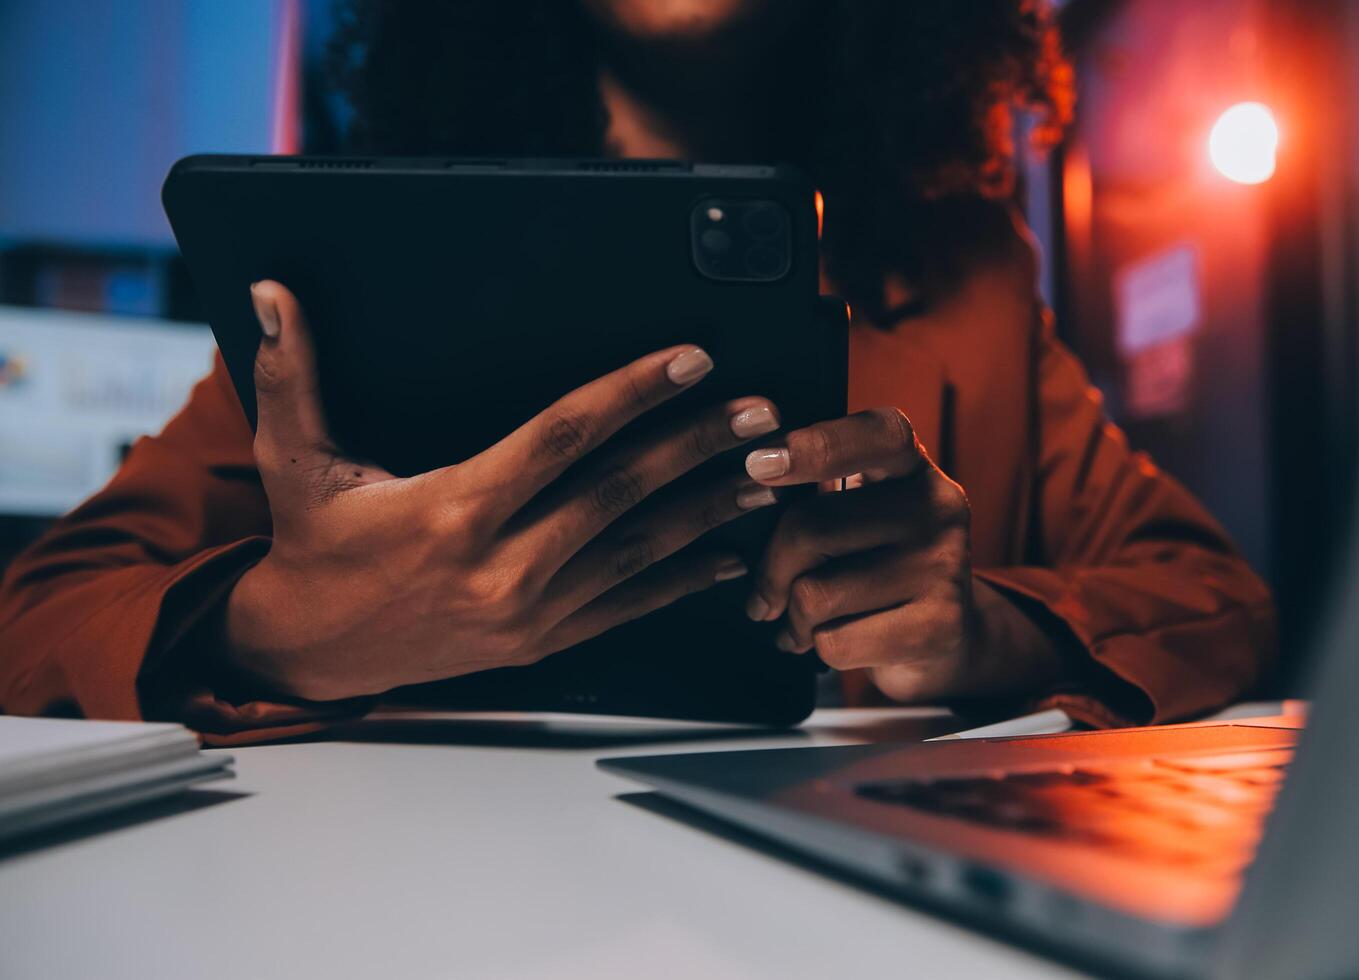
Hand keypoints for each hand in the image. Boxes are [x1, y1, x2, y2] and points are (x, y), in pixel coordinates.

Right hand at [225, 281, 781, 700]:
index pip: (563, 436)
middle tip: (761, 413)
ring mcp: (528, 611)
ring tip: (765, 476)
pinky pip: (626, 608)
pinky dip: (680, 582)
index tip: (692, 359)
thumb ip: (291, 374)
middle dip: (697, 446)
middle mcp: (501, 564)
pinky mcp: (541, 642)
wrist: (313, 651)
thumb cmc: (314, 543)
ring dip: (707, 511)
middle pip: (620, 491)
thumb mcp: (295, 459)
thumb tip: (274, 293)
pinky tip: (726, 557)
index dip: (633, 393)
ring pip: (637, 552)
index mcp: (452, 508)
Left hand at [743, 407, 1064, 702]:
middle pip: (814, 527)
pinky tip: (827, 642)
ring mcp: (945, 567)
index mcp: (912, 466)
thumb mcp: (856, 512)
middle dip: (771, 570)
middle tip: (765, 596)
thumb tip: (746, 487)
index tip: (756, 465)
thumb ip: (814, 492)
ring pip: (815, 594)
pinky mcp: (940, 626)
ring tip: (801, 623)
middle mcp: (938, 507)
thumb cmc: (876, 563)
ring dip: (793, 619)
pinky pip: (835, 641)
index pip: (878, 434)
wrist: (947, 634)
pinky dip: (816, 647)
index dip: (817, 445)